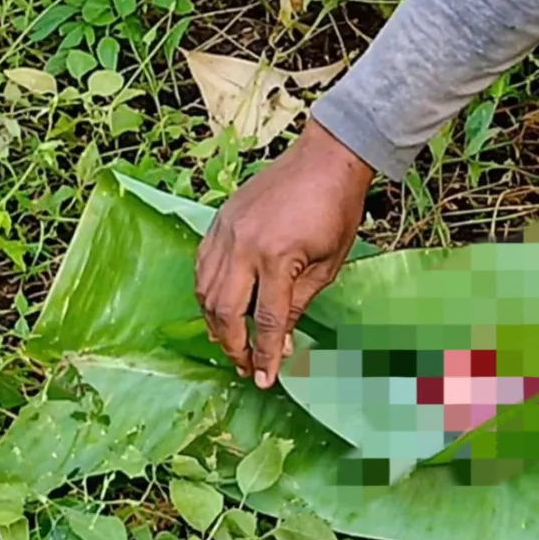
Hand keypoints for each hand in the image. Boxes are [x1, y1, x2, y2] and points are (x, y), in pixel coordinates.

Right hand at [195, 120, 373, 387]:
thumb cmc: (336, 211)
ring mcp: (226, 232)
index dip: (263, 355)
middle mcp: (244, 247)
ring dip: (215, 323)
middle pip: (225, 311)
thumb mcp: (328, 265)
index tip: (263, 379)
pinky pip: (202, 265)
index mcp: (277, 258)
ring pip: (205, 291)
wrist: (325, 160)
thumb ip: (299, 304)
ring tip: (229, 343)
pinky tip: (218, 306)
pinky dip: (206, 291)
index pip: (265, 321)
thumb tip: (279, 341)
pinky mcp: (220, 221)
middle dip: (232, 345)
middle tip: (244, 366)